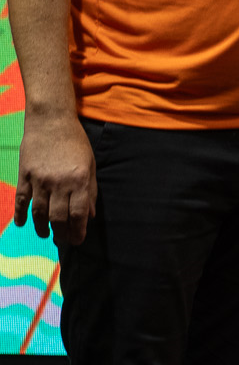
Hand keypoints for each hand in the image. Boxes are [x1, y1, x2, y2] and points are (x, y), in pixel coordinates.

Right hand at [14, 111, 96, 245]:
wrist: (51, 122)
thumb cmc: (75, 143)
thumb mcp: (90, 165)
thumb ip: (91, 191)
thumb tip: (90, 215)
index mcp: (79, 180)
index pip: (78, 214)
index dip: (78, 231)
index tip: (78, 240)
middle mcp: (59, 183)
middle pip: (58, 217)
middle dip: (61, 233)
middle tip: (63, 241)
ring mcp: (39, 180)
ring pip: (39, 212)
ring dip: (42, 227)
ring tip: (47, 235)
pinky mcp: (24, 176)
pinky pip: (22, 200)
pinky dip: (21, 214)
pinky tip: (22, 224)